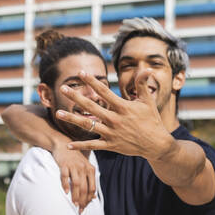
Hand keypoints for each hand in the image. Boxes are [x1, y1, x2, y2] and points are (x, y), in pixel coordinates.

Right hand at [51, 141, 95, 212]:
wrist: (63, 144)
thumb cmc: (74, 158)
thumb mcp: (85, 167)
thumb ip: (89, 180)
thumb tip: (93, 196)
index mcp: (90, 169)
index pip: (92, 188)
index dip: (89, 199)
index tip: (85, 206)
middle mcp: (83, 167)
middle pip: (85, 188)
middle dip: (82, 200)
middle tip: (79, 208)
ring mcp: (74, 166)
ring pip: (76, 184)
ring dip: (75, 195)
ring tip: (74, 203)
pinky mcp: (64, 164)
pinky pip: (65, 176)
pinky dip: (65, 185)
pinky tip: (65, 192)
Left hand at [56, 69, 174, 159]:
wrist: (156, 144)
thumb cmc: (152, 120)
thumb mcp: (148, 101)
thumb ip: (143, 84)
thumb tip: (146, 68)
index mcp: (122, 107)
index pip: (104, 91)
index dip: (92, 81)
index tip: (81, 73)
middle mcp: (114, 119)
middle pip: (91, 106)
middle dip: (76, 97)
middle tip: (63, 88)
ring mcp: (111, 133)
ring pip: (88, 125)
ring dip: (72, 119)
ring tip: (58, 113)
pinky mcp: (110, 145)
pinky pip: (93, 146)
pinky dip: (81, 146)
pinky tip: (68, 144)